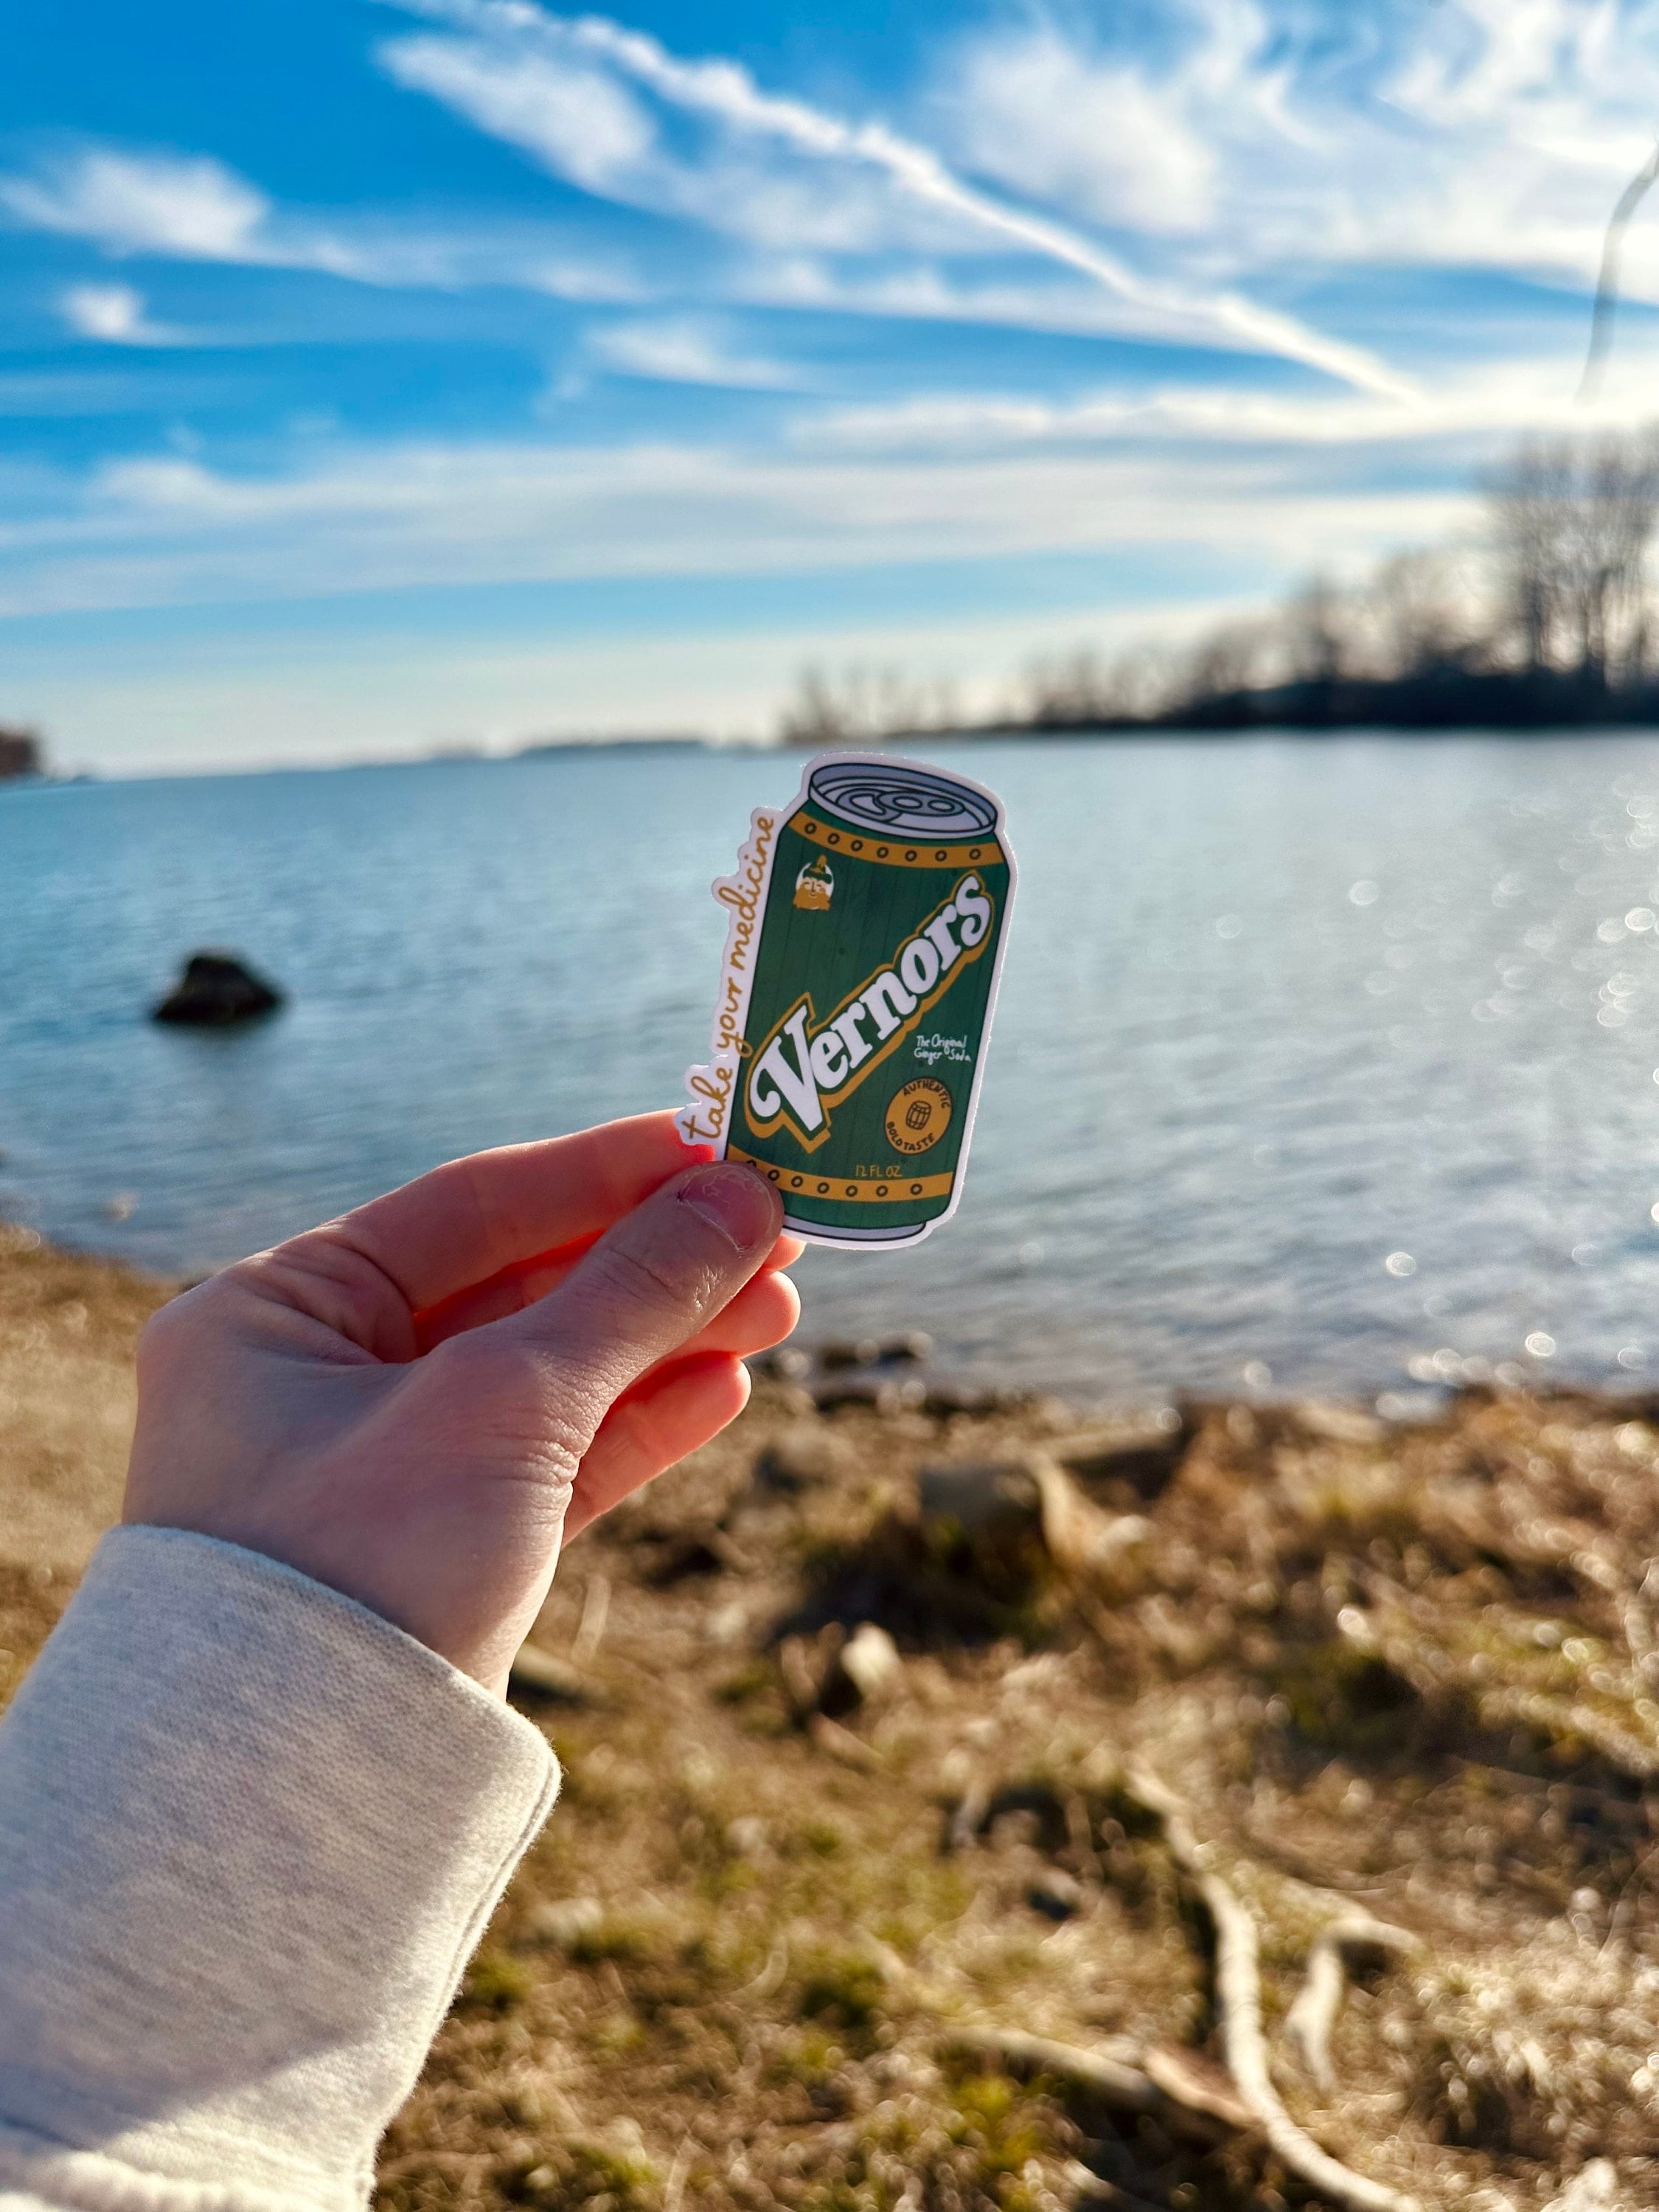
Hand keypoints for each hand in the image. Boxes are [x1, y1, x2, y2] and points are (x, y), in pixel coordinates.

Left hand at [123, 1113, 799, 1693]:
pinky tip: (724, 1386)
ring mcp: (379, 1473)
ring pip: (550, 1378)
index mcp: (279, 1312)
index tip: (719, 1147)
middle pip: (520, 1287)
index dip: (607, 1172)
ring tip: (783, 1307)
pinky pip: (550, 1463)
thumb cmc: (363, 1563)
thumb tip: (740, 1197)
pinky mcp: (437, 1556)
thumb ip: (628, 1294)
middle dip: (655, 1264)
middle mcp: (316, 1381)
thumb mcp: (505, 1403)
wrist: (295, 1806)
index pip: (471, 1204)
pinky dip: (636, 1425)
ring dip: (667, 1340)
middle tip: (779, 1232)